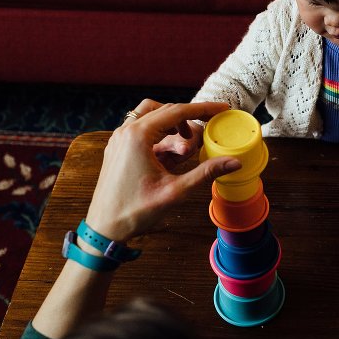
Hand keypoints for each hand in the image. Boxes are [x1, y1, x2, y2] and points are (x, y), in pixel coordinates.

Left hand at [85, 100, 241, 241]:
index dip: (203, 109)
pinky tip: (171, 155)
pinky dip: (160, 135)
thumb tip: (234, 162)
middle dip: (189, 119)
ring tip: (187, 146)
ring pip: (151, 116)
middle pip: (165, 110)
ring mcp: (119, 139)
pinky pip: (141, 130)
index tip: (222, 109)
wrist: (104, 229)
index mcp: (138, 136)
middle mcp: (125, 132)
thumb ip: (205, 172)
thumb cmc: (135, 211)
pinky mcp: (117, 149)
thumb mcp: (176, 191)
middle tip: (209, 127)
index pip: (177, 111)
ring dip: (173, 125)